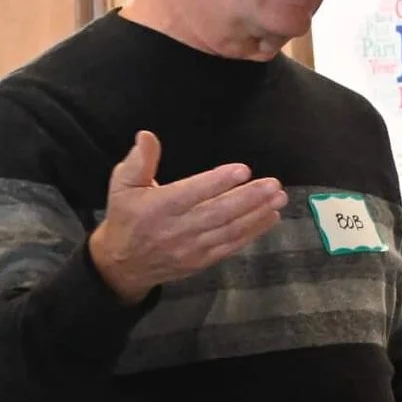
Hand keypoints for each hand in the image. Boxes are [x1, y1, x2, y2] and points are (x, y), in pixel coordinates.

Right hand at [87, 131, 286, 304]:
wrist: (124, 265)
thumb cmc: (127, 218)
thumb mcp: (122, 185)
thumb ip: (138, 161)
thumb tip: (147, 136)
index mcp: (158, 207)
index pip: (192, 192)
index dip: (218, 182)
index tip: (242, 170)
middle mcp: (178, 228)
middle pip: (218, 212)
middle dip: (249, 198)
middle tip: (273, 184)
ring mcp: (193, 247)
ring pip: (230, 229)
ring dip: (257, 214)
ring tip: (278, 198)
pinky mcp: (204, 260)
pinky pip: (232, 245)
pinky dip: (253, 232)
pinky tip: (271, 218)